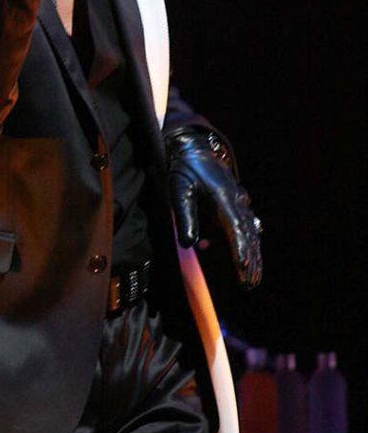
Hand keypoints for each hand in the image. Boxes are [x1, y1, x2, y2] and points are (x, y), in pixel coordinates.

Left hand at [164, 127, 262, 288]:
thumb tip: (188, 244)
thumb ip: (185, 216)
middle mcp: (236, 200)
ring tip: (253, 278)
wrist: (194, 148)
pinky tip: (250, 259)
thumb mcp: (179, 189)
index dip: (240, 250)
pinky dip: (248, 244)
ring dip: (253, 255)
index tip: (243, 269)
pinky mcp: (236, 203)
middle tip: (249, 284)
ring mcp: (239, 201)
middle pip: (247, 234)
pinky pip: (247, 226)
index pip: (235, 229)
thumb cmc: (185, 169)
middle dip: (249, 261)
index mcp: (223, 197)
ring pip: (251, 232)